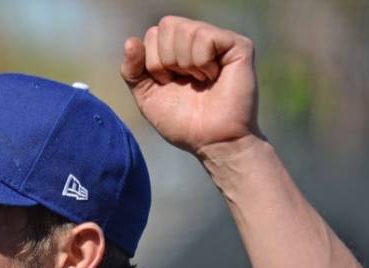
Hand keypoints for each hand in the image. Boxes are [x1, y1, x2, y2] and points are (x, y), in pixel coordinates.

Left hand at [121, 16, 261, 158]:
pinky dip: (202, 62)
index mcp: (176, 49)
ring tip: (200, 81)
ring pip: (185, 29)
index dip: (153, 64)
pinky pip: (205, 37)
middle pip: (166, 26)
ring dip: (185, 64)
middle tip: (185, 82)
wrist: (210, 141)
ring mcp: (219, 41)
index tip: (168, 84)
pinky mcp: (238, 46)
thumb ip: (133, 70)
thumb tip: (130, 41)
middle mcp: (198, 40)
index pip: (152, 34)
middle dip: (166, 61)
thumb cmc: (182, 122)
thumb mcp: (147, 96)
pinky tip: (213, 77)